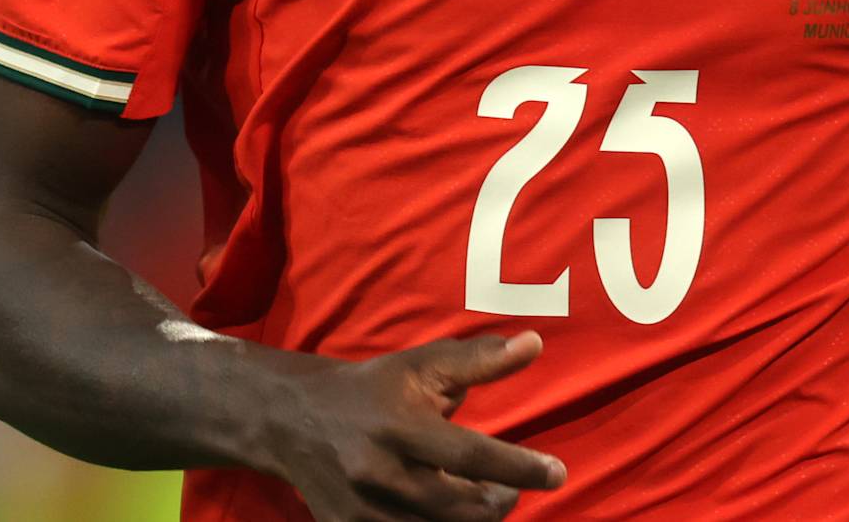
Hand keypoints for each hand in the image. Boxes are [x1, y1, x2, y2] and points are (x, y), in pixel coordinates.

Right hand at [255, 330, 567, 521]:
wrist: (292, 420)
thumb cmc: (371, 388)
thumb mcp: (420, 365)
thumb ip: (478, 359)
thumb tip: (535, 344)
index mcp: (397, 425)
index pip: (469, 454)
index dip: (518, 467)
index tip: (556, 473)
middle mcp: (378, 472)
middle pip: (458, 508)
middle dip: (499, 503)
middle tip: (510, 489)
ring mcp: (361, 510)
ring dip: (472, 521)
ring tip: (483, 500)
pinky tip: (450, 514)